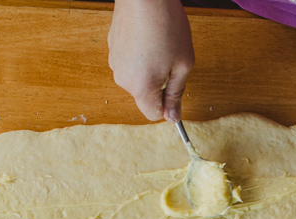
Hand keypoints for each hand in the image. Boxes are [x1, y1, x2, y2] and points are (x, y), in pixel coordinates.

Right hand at [108, 0, 194, 121]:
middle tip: (171, 58)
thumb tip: (173, 117)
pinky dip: (140, 55)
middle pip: (144, 95)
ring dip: (149, 68)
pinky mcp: (112, 48)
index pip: (153, 114)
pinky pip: (129, 61)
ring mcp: (115, 63)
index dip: (167, 106)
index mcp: (141, 87)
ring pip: (136, 77)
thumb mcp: (183, 63)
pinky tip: (148, 36)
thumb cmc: (166, 25)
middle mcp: (123, 79)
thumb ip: (177, 93)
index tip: (176, 89)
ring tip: (159, 44)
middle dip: (159, 84)